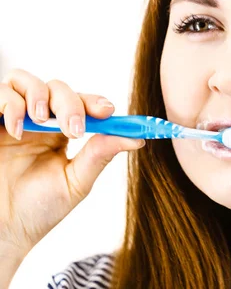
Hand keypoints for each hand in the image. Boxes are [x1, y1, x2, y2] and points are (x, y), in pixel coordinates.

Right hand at [0, 68, 144, 256]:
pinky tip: (17, 130)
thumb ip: (100, 156)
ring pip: (25, 80)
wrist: (2, 231)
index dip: (95, 102)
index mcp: (60, 132)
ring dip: (40, 95)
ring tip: (43, 121)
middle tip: (74, 129)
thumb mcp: (75, 182)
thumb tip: (136, 138)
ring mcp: (10, 119)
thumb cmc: (37, 210)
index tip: (107, 112)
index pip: (81, 103)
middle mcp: (36, 121)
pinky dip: (11, 104)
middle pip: (57, 87)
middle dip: (70, 103)